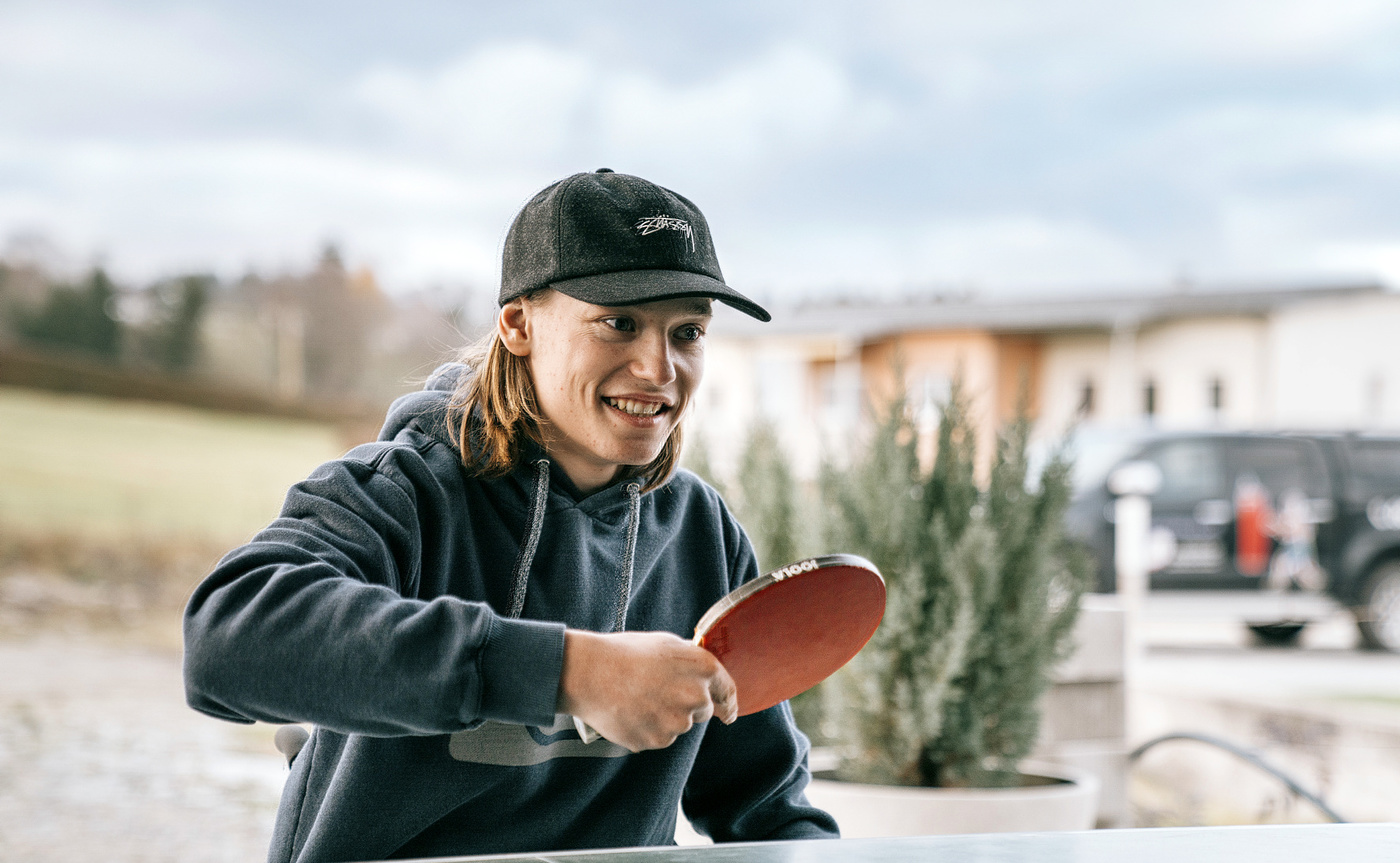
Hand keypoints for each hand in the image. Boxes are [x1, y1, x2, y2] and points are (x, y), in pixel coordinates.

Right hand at [557, 630, 737, 751]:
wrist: (589, 673)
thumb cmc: (624, 653)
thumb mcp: (666, 645)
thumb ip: (691, 661)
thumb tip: (703, 675)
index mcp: (703, 667)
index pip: (729, 691)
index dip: (729, 703)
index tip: (728, 713)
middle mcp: (696, 696)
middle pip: (704, 710)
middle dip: (687, 704)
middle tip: (659, 693)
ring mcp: (678, 722)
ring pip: (679, 725)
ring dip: (665, 717)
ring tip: (638, 697)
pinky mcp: (657, 741)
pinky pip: (659, 738)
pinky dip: (648, 729)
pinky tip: (631, 711)